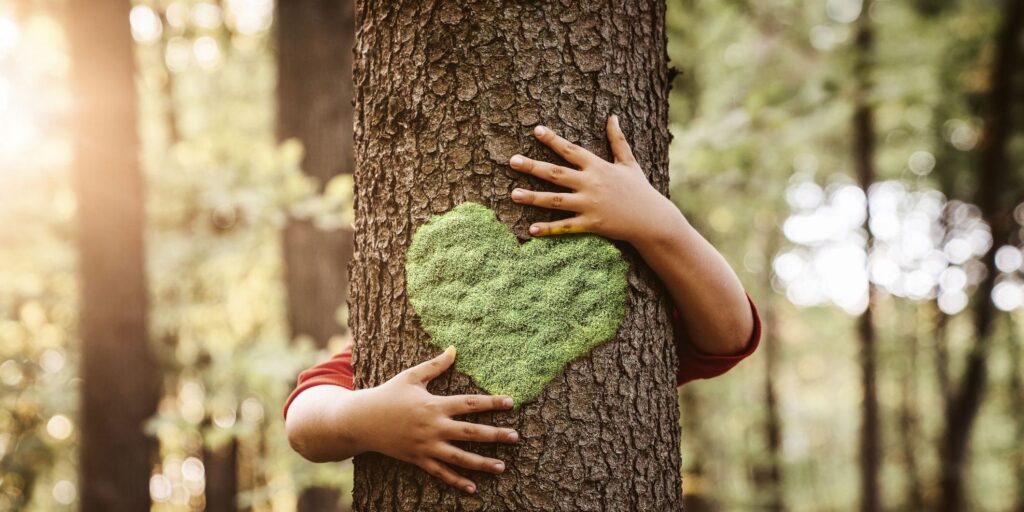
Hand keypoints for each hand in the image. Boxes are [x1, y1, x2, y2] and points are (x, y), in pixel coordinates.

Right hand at [356, 346, 518, 493]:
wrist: (361, 421)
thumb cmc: (387, 395)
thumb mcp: (411, 377)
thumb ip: (435, 365)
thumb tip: (454, 349)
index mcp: (434, 405)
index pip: (469, 403)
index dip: (491, 402)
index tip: (510, 402)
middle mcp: (433, 427)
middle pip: (470, 432)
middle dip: (495, 435)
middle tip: (516, 437)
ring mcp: (426, 446)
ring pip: (459, 457)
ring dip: (481, 463)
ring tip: (502, 467)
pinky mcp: (417, 459)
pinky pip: (440, 473)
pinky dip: (456, 481)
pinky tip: (473, 488)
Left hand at [508, 115, 685, 247]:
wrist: (653, 220)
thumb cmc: (640, 190)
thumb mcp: (629, 163)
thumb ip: (618, 140)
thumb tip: (613, 116)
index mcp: (598, 167)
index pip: (571, 150)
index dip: (553, 140)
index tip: (536, 130)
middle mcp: (591, 184)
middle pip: (556, 173)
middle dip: (533, 166)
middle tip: (512, 161)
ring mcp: (590, 205)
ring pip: (556, 200)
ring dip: (533, 197)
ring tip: (513, 194)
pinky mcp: (592, 224)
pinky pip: (566, 226)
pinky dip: (549, 229)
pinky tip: (531, 230)